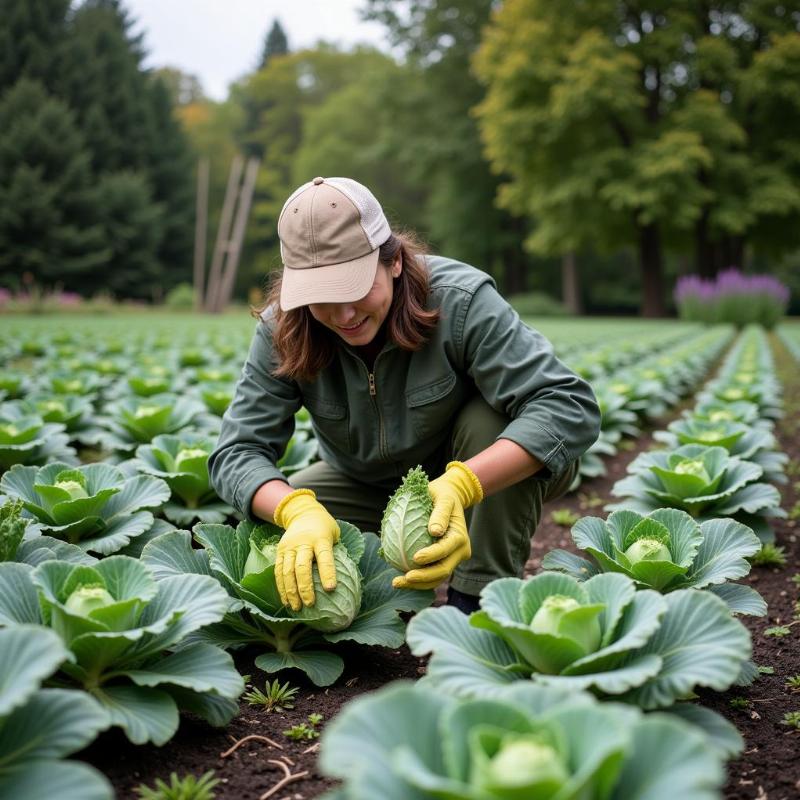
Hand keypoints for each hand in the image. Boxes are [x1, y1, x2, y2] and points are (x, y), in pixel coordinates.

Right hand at [273, 489, 339, 610]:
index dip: (327, 573)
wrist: (303, 513)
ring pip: (287, 571)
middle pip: (302, 567)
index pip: (324, 557)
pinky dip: (282, 587)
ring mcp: (289, 547)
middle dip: (305, 587)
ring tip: (296, 608)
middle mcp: (303, 543)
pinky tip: (286, 601)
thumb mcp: (335, 535)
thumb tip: (345, 580)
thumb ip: (337, 553)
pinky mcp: (280, 551)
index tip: (330, 589)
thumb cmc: (324, 528)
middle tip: (310, 604)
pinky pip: (278, 571)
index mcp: (320, 539)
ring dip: (291, 591)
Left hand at [392, 461, 482, 589]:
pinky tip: (401, 579)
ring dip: (418, 584)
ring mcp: (452, 559)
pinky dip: (418, 580)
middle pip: (442, 570)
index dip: (431, 556)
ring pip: (437, 578)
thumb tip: (434, 531)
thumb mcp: (444, 498)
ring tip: (397, 583)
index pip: (445, 550)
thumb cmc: (443, 495)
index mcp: (460, 537)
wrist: (450, 498)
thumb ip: (440, 513)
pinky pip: (432, 575)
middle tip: (402, 579)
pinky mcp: (443, 561)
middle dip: (422, 578)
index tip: (415, 558)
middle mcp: (460, 552)